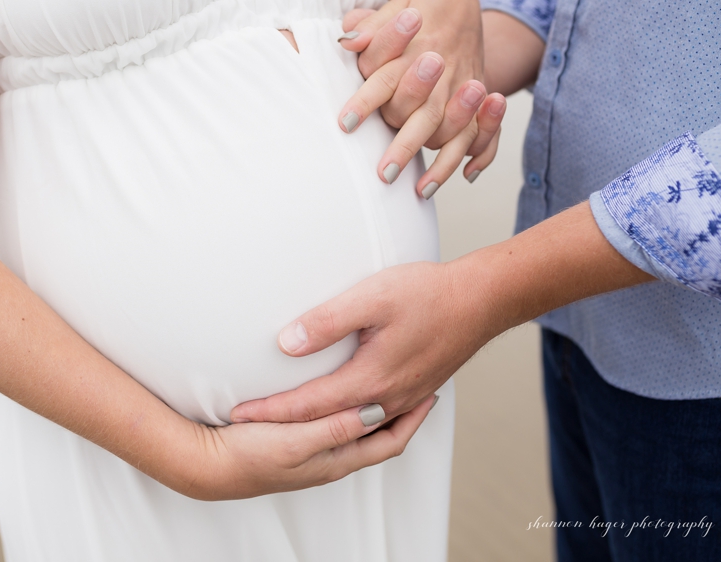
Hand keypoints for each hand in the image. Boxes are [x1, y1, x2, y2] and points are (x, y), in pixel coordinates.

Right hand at [170, 395, 439, 499]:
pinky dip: (351, 411)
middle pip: (379, 437)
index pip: (389, 441)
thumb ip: (336, 427)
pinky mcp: (296, 443)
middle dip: (403, 415)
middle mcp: (330, 458)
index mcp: (336, 459)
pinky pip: (337, 426)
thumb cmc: (249, 456)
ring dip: (378, 411)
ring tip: (388, 386)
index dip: (413, 419)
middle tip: (418, 386)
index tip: (430, 393)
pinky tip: (342, 396)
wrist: (210, 465)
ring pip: (358, 431)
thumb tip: (376, 411)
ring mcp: (313, 452)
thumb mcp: (296, 440)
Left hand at [229, 261, 479, 430]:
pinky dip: (348, 422)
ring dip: (317, 426)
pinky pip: (375, 418)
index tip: (238, 415)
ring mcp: (404, 398)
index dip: (271, 411)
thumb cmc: (427, 293)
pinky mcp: (415, 391)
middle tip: (249, 426)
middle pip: (326, 422)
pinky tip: (339, 415)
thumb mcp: (370, 298)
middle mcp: (387, 398)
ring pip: (351, 424)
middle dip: (285, 426)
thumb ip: (326, 322)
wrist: (481, 300)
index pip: (308, 406)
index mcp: (371, 380)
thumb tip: (286, 344)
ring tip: (286, 424)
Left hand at [336, 0, 506, 194]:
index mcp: (418, 48)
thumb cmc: (417, 7)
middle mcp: (445, 72)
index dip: (366, 102)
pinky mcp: (479, 96)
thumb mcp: (395, 6)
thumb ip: (369, 26)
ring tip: (420, 190)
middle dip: (404, 146)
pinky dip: (481, 154)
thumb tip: (345, 41)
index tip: (344, 125)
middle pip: (423, 114)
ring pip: (454, 130)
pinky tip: (467, 177)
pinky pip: (486, 130)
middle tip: (383, 174)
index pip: (386, 80)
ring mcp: (466, 86)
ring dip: (440, 163)